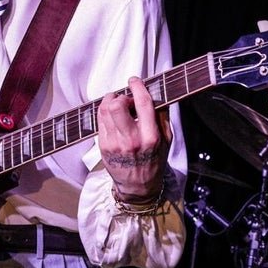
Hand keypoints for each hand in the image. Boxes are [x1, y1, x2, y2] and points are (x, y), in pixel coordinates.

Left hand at [99, 77, 172, 199]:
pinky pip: (100, 121)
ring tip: (117, 105)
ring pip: (104, 111)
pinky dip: (105, 114)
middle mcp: (131, 139)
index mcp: (150, 136)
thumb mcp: (167, 140)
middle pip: (117, 105)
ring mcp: (114, 144)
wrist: (138, 187)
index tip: (134, 81)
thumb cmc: (154, 162)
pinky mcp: (103, 147)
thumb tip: (156, 95)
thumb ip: (162, 117)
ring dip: (110, 102)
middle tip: (124, 98)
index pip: (142, 103)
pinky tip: (113, 117)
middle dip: (119, 96)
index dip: (137, 87)